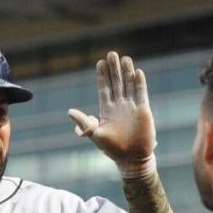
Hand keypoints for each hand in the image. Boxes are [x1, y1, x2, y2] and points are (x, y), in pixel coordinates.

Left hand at [68, 52, 155, 176]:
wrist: (131, 159)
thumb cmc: (112, 149)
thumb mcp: (95, 134)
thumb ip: (84, 123)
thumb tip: (69, 112)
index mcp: (107, 110)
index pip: (104, 88)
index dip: (102, 76)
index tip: (100, 62)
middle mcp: (119, 106)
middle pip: (116, 83)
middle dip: (114, 69)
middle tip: (111, 53)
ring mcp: (132, 107)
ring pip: (129, 85)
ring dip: (127, 72)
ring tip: (125, 58)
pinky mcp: (143, 110)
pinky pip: (141, 93)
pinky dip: (140, 83)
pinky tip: (137, 72)